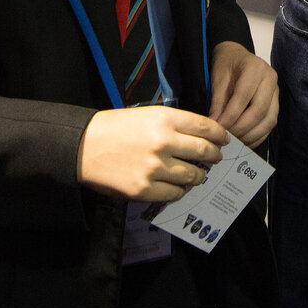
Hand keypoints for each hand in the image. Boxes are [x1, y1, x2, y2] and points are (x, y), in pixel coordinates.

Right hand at [78, 105, 228, 201]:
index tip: (224, 139)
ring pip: (192, 175)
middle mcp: (164, 142)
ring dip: (198, 176)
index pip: (204, 126)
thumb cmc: (113, 128)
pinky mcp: (145, 189)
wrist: (84, 147)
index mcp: (164, 119)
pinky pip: (175, 193)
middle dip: (214, 156)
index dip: (219, 134)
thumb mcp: (146, 115)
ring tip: (196, 175)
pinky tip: (176, 185)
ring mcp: (155, 168)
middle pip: (203, 151)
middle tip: (216, 158)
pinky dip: (179, 190)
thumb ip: (172, 125)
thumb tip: (198, 138)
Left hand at [209, 41, 278, 146]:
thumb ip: (217, 102)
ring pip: (269, 120)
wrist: (236, 57)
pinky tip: (245, 141)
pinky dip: (258, 136)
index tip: (218, 129)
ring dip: (252, 135)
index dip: (231, 116)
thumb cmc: (226, 65)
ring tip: (235, 142)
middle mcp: (270, 78)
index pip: (243, 97)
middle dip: (242, 128)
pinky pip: (271, 123)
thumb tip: (215, 126)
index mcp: (255, 68)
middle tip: (227, 138)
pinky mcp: (276, 103)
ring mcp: (276, 91)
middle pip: (260, 110)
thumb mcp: (217, 79)